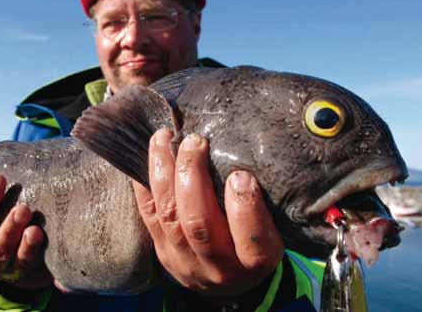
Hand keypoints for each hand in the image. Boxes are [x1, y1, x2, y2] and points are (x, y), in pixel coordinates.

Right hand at [0, 174, 51, 289]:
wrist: (30, 271)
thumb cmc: (14, 234)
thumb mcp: (0, 221)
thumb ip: (6, 201)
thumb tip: (16, 166)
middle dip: (9, 225)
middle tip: (23, 208)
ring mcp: (13, 271)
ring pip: (17, 258)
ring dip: (27, 244)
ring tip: (35, 230)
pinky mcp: (33, 276)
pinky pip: (37, 267)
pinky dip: (41, 255)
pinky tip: (48, 242)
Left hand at [132, 129, 283, 296]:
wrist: (229, 282)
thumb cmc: (255, 246)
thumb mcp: (275, 231)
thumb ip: (263, 205)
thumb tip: (245, 161)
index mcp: (256, 261)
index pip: (251, 238)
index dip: (244, 205)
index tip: (240, 174)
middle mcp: (218, 266)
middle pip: (198, 223)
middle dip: (192, 175)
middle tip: (195, 142)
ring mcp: (184, 262)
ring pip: (168, 215)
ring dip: (163, 172)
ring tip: (164, 139)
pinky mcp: (163, 253)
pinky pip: (148, 215)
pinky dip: (146, 184)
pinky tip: (148, 158)